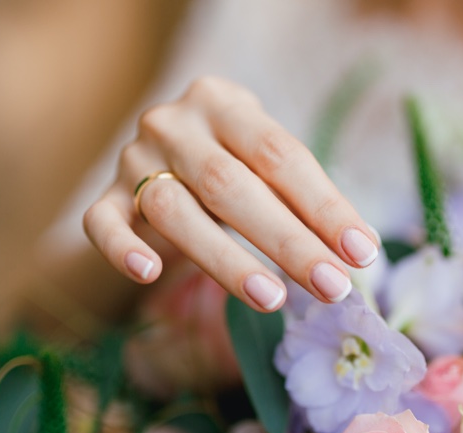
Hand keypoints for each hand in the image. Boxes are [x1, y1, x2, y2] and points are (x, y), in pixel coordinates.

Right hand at [83, 77, 378, 311]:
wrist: (170, 143)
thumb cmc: (235, 159)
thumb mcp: (266, 161)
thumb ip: (299, 197)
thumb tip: (354, 253)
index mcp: (224, 104)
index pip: (281, 155)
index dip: (324, 206)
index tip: (360, 252)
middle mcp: (174, 124)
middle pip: (231, 186)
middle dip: (288, 242)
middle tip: (331, 286)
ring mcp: (132, 159)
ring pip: (174, 211)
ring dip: (226, 260)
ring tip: (273, 298)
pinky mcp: (102, 195)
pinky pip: (101, 223)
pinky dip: (122, 249)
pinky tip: (149, 275)